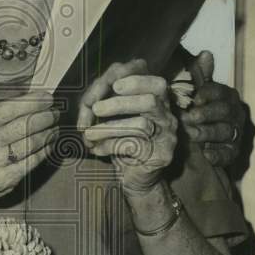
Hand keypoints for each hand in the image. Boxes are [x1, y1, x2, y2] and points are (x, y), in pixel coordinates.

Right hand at [0, 91, 59, 203]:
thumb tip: (27, 99)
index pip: (12, 108)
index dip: (34, 101)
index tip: (47, 98)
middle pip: (26, 125)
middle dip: (46, 116)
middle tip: (54, 113)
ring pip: (32, 142)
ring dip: (48, 133)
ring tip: (54, 127)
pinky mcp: (5, 179)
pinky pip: (32, 161)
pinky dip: (44, 151)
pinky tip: (49, 145)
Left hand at [78, 58, 176, 193]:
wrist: (134, 175)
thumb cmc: (120, 139)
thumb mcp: (111, 116)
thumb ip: (104, 100)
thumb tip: (90, 100)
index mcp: (157, 100)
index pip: (155, 82)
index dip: (134, 79)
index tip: (112, 84)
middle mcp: (167, 115)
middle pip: (151, 100)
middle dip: (120, 103)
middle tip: (95, 108)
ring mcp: (166, 136)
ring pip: (141, 125)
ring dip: (108, 128)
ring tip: (88, 134)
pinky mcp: (160, 156)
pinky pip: (134, 147)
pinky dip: (110, 146)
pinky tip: (97, 149)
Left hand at [180, 50, 245, 166]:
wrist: (198, 140)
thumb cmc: (196, 109)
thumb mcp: (196, 92)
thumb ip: (199, 75)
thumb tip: (205, 53)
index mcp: (227, 95)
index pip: (220, 91)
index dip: (208, 94)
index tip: (195, 98)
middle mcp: (235, 113)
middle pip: (223, 112)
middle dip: (205, 114)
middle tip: (187, 117)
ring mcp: (235, 133)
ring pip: (224, 132)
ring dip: (206, 133)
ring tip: (189, 134)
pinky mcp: (232, 152)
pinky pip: (228, 154)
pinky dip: (218, 155)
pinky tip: (206, 155)